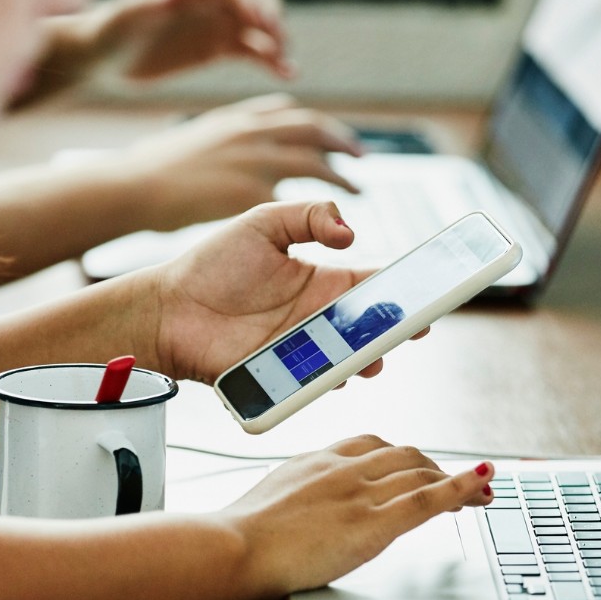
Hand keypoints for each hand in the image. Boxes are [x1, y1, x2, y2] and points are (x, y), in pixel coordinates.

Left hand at [91, 0, 293, 81]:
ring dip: (277, 43)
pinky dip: (270, 60)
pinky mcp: (218, 46)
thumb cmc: (109, 31)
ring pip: (260, 27)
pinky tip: (286, 73)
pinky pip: (252, 51)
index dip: (251, 2)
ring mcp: (217, 22)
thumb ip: (149, 5)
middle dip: (271, 18)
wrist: (103, 57)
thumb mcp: (125, 18)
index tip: (260, 25)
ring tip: (286, 65)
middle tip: (277, 44)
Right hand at [126, 94, 363, 230]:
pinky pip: (297, 195)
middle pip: (311, 127)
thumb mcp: (188, 141)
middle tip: (360, 156)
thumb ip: (219, 139)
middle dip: (340, 140)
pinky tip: (330, 221)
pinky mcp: (252, 190)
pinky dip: (319, 202)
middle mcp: (249, 132)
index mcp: (234, 120)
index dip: (313, 124)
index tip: (329, 135)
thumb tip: (231, 146)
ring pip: (313, 159)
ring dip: (340, 174)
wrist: (131, 188)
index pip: (286, 112)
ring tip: (357, 190)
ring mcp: (252, 158)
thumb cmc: (150, 173)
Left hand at [147, 200, 398, 383]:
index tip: (433, 286)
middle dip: (398, 330)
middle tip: (416, 328)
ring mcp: (303, 351)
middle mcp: (319, 319)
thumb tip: (350, 231)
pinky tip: (336, 373)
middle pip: (372, 328)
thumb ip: (308, 215)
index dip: (406, 287)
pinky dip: (330, 381)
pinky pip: (316, 384)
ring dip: (368, 360)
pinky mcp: (283, 378)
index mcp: (323, 281)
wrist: (167, 308)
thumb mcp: (262, 222)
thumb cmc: (212, 265)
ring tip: (374, 356)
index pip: (375, 284)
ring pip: (350, 360)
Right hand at [220, 436, 496, 596]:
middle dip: (435, 468)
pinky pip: (427, 500)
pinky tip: (481, 485)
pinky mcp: (373, 524)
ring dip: (457, 480)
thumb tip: (300, 509)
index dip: (402, 456)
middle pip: (404, 456)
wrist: (235, 547)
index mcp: (318, 460)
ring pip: (421, 474)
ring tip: (481, 491)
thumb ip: (296, 496)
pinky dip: (460, 488)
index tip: (415, 466)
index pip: (372, 445)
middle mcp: (344, 469)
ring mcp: (361, 494)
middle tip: (457, 483)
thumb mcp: (270, 498)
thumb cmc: (240, 534)